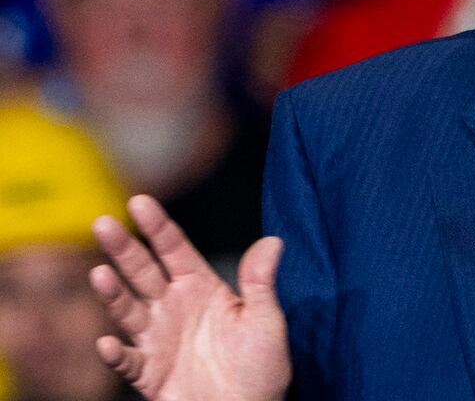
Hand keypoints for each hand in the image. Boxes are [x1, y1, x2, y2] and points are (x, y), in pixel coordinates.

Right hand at [90, 195, 291, 400]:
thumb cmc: (261, 367)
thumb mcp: (267, 320)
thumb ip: (261, 283)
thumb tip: (274, 241)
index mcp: (201, 287)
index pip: (175, 249)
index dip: (157, 226)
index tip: (138, 201)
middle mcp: (173, 308)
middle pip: (143, 271)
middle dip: (123, 248)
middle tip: (102, 222)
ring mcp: (158, 339)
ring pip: (128, 310)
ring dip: (113, 294)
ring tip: (100, 273)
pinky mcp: (150, 373)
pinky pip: (129, 361)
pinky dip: (117, 354)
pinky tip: (108, 343)